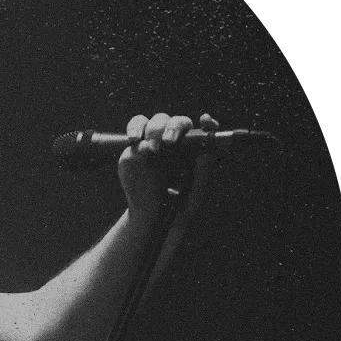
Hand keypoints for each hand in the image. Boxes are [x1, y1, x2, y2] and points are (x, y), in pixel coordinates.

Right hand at [120, 112, 218, 229]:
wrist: (151, 220)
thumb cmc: (180, 208)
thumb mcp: (196, 195)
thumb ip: (203, 175)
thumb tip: (207, 153)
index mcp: (194, 152)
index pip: (203, 130)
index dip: (206, 123)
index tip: (206, 121)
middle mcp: (175, 144)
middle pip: (176, 122)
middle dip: (173, 127)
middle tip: (169, 142)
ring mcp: (153, 146)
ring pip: (153, 122)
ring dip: (153, 127)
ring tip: (153, 144)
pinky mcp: (133, 153)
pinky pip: (133, 134)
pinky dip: (134, 132)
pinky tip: (135, 140)